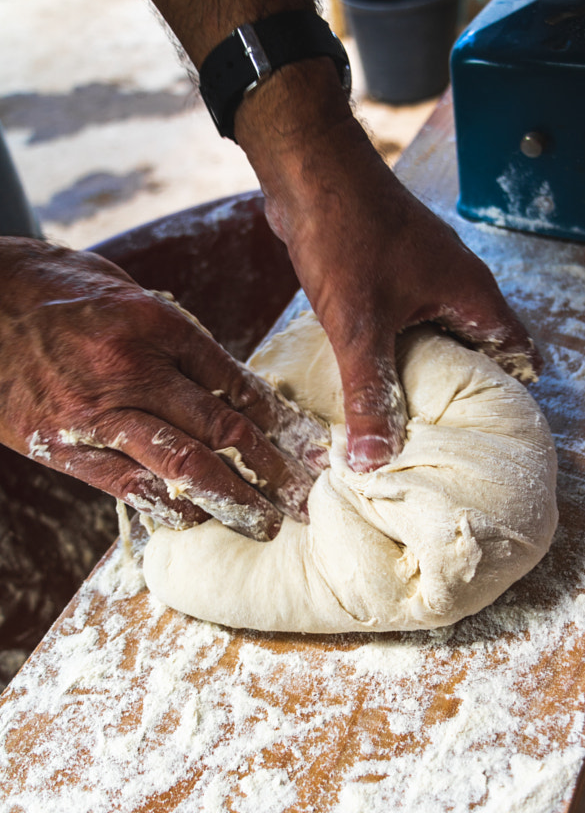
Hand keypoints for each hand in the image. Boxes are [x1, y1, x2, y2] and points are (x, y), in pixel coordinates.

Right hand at [0, 239, 328, 536]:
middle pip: (219, 427)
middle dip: (269, 467)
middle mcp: (132, 370)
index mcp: (152, 324)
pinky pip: (125, 484)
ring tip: (263, 523)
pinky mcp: (63, 445)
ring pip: (181, 464)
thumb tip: (220, 376)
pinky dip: (166, 504)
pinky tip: (196, 517)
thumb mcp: (122, 291)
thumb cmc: (53, 289)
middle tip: (303, 497)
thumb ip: (171, 334)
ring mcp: (97, 412)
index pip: (233, 379)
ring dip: (230, 499)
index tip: (303, 443)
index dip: (275, 417)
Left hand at [237, 61, 539, 472]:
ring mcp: (426, 273)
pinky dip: (400, 347)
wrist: (311, 170)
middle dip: (464, 393)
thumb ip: (369, 393)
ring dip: (428, 370)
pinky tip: (377, 374)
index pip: (516, 352)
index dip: (511, 395)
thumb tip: (372, 460)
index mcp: (472, 294)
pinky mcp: (393, 269)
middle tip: (449, 439)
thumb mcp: (359, 327)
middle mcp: (458, 283)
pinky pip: (409, 319)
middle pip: (479, 349)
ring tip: (413, 419)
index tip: (495, 435)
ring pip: (441, 333)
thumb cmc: (347, 235)